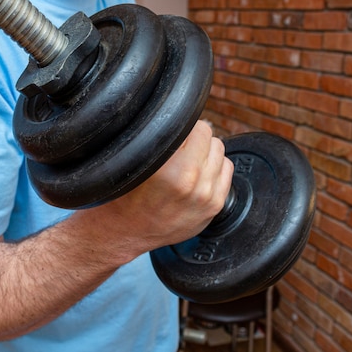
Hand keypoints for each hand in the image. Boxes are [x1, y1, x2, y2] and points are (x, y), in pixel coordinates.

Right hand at [90, 121, 233, 255]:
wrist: (126, 232)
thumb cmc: (124, 196)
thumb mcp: (136, 162)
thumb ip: (162, 142)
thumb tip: (183, 119)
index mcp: (172, 171)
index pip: (196, 128)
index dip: (183, 127)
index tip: (173, 133)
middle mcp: (193, 184)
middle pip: (210, 137)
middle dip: (194, 137)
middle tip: (178, 147)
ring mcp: (207, 196)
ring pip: (220, 151)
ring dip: (205, 151)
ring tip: (186, 161)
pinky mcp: (215, 206)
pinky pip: (226, 170)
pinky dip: (214, 167)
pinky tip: (197, 173)